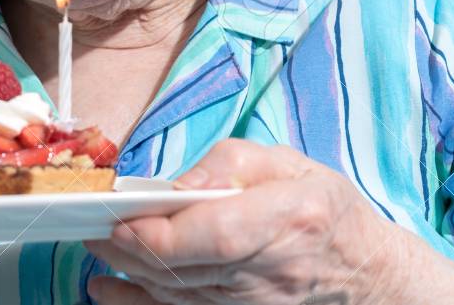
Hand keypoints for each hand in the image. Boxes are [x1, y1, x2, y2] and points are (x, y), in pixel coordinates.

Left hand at [85, 139, 403, 304]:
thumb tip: (176, 184)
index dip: (161, 232)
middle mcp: (272, 270)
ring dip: (128, 271)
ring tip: (93, 243)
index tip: (120, 216)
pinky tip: (106, 290)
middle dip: (129, 248)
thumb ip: (229, 163)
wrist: (364, 272)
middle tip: (89, 224)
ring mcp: (256, 303)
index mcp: (289, 219)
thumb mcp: (288, 162)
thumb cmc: (323, 206)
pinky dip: (140, 303)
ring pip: (179, 293)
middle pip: (187, 268)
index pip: (215, 235)